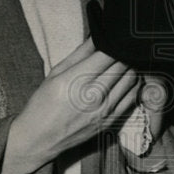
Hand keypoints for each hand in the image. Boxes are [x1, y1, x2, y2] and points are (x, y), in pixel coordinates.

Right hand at [1, 38, 137, 173]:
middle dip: (123, 53)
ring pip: (131, 80)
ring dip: (130, 67)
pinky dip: (133, 85)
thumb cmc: (43, 104)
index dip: (114, 42)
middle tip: (120, 47)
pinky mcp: (111, 121)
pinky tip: (126, 79)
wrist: (40, 138)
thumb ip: (80, 53)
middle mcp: (93, 96)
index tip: (114, 38)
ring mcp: (105, 110)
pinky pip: (132, 98)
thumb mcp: (55, 73)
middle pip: (123, 65)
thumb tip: (98, 35)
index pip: (108, 54)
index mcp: (76, 80)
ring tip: (123, 61)